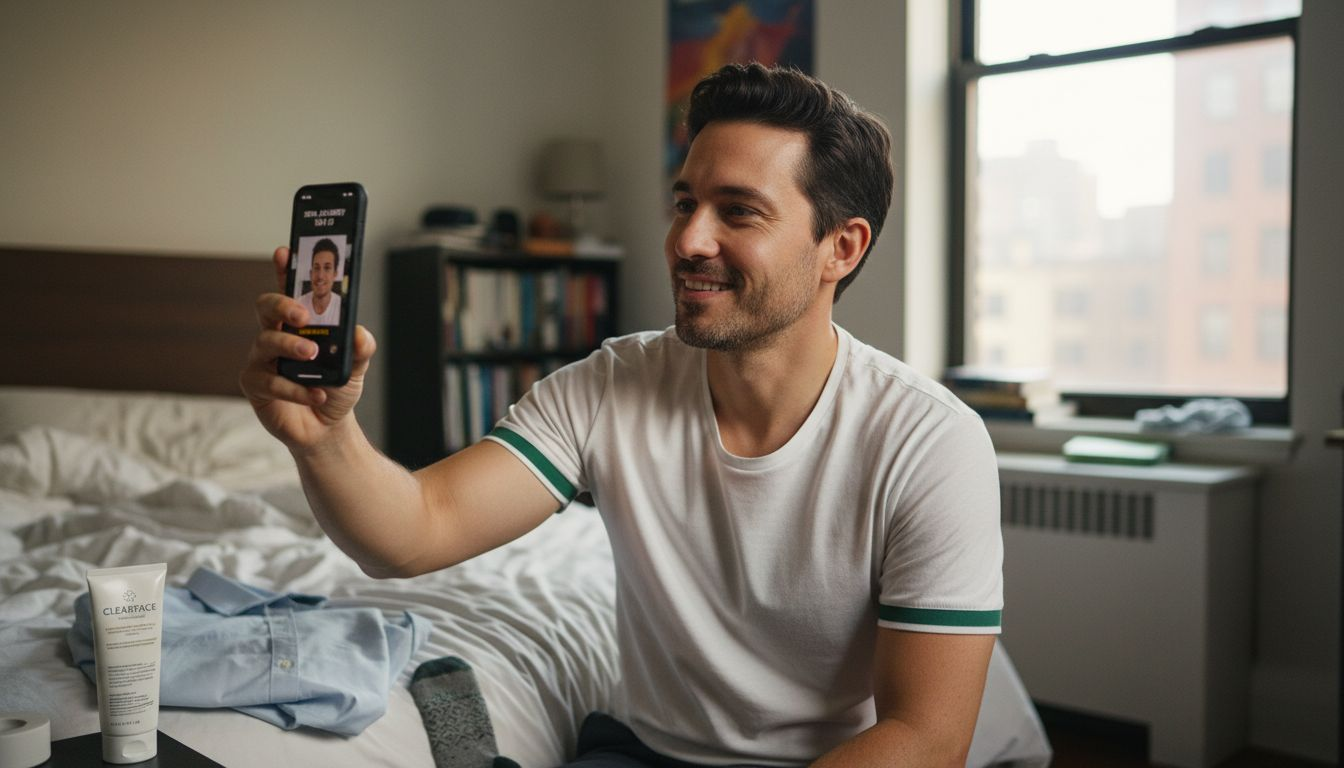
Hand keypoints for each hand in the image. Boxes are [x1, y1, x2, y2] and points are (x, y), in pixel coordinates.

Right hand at [239, 247, 375, 449]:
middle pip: (265, 306)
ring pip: (266, 342)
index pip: (288, 289)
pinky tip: (316, 394)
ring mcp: (261, 359)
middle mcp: (274, 335)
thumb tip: (360, 334)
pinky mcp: (255, 385)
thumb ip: (360, 348)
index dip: (283, 269)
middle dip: (282, 304)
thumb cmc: (335, 387)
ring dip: (291, 347)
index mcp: (297, 324)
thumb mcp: (355, 365)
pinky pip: (270, 381)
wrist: (327, 427)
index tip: (284, 252)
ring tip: (313, 356)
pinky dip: (296, 388)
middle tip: (303, 315)